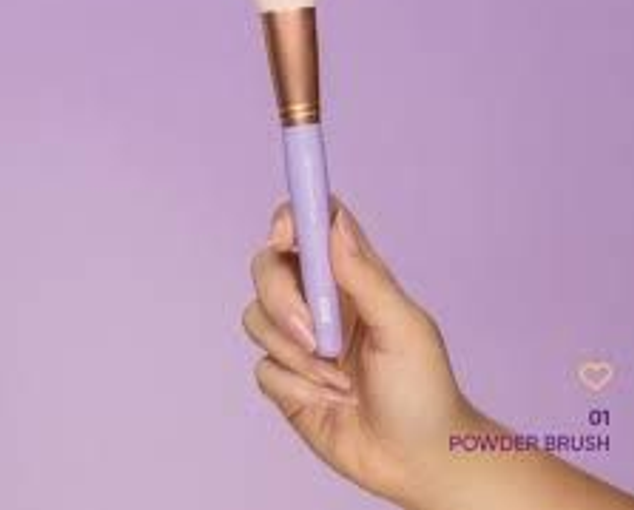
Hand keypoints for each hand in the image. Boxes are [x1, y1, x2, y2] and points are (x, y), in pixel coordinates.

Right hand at [242, 200, 473, 504]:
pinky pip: (263, 368)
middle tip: (316, 336)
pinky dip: (295, 388)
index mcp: (352, 276)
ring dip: (296, 356)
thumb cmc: (423, 389)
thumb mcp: (403, 328)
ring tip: (340, 381)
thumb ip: (365, 276)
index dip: (292, 219)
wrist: (415, 460)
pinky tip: (330, 402)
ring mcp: (298, 338)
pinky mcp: (285, 377)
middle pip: (268, 267)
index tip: (283, 237)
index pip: (313, 226)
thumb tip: (334, 224)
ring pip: (256, 317)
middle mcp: (320, 299)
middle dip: (282, 300)